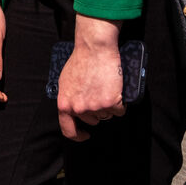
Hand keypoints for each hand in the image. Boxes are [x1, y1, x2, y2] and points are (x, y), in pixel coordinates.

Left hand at [57, 14, 124, 140]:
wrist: (94, 49)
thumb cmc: (80, 61)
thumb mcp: (65, 82)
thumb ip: (68, 98)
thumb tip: (73, 109)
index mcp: (64, 104)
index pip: (68, 131)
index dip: (78, 135)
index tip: (85, 134)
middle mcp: (79, 109)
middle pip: (92, 121)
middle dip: (96, 110)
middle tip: (98, 93)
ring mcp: (95, 107)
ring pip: (107, 115)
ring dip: (108, 105)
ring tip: (105, 87)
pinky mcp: (111, 103)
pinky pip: (120, 111)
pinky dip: (120, 103)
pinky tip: (115, 90)